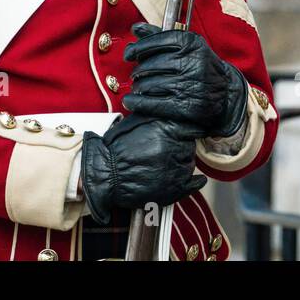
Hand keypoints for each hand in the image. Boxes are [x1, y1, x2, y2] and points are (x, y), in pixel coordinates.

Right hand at [79, 114, 206, 222]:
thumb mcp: (137, 121)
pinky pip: (193, 184)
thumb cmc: (116, 149)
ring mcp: (175, 169)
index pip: (191, 128)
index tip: (186, 134)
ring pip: (189, 164)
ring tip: (163, 165)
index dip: (186, 132)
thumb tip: (172, 110)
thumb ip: (157, 115)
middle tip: (165, 151)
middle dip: (181, 147)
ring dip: (182, 163)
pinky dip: (195, 182)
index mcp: (167, 129)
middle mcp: (174, 148)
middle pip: (189, 146)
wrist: (104, 175)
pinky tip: (195, 181)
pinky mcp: (173, 189)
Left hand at [123, 23, 247, 137]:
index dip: (137, 48)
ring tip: (138, 87)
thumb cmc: (199, 64)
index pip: (155, 41)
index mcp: (191, 42)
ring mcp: (189, 84)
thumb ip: (160, 36)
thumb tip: (135, 28)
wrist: (225, 91)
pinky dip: (138, 103)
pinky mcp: (186, 106)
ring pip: (150, 84)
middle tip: (136, 75)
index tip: (128, 54)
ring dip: (138, 87)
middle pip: (150, 64)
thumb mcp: (187, 45)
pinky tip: (130, 101)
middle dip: (138, 71)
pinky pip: (153, 103)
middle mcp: (191, 61)